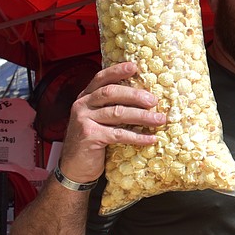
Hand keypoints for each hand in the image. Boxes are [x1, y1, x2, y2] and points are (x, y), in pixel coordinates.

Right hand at [59, 62, 165, 182]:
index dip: (117, 71)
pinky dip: (137, 137)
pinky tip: (151, 139)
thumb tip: (145, 100)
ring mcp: (84, 120)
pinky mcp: (89, 136)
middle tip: (154, 101)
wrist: (75, 167)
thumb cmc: (93, 141)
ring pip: (117, 113)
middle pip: (111, 93)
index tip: (135, 67)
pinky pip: (118, 134)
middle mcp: (82, 105)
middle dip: (135, 95)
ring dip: (142, 116)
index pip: (101, 78)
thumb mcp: (99, 120)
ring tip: (160, 119)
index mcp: (86, 98)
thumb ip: (112, 107)